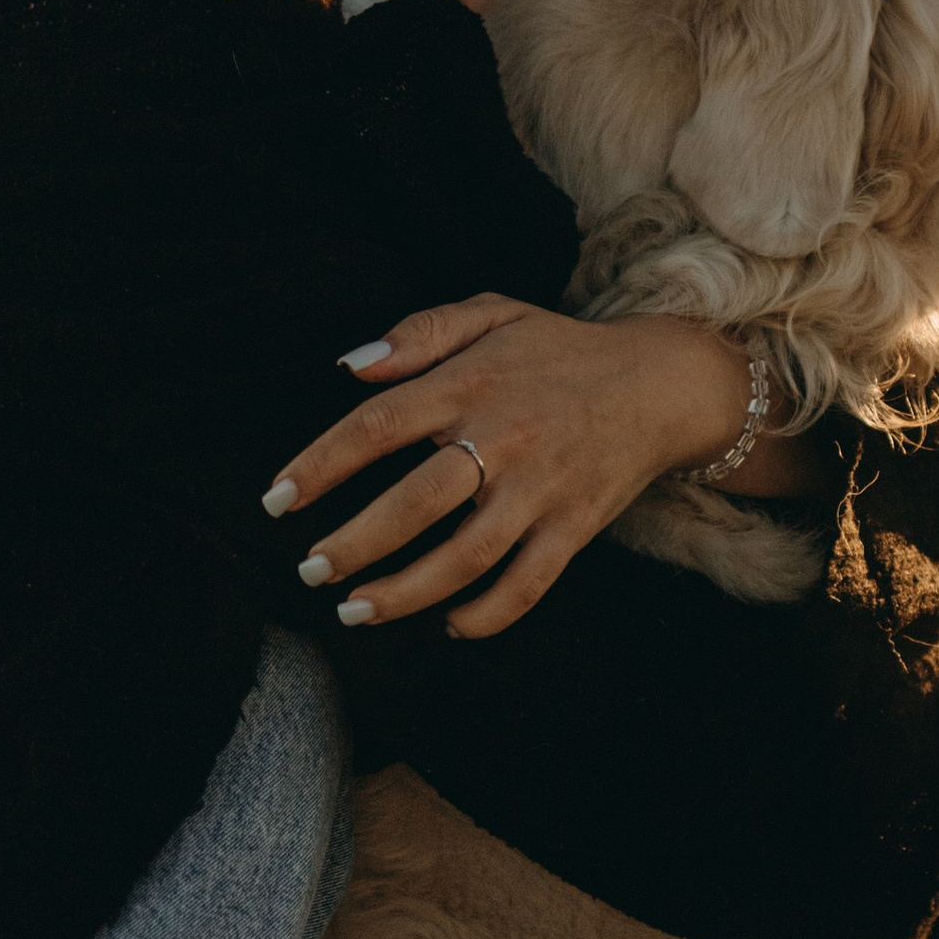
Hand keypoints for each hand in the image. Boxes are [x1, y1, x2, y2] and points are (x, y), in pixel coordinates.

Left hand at [262, 296, 762, 638]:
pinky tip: (447, 625)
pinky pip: (526, 586)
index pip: (378, 425)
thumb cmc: (560, 351)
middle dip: (353, 544)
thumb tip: (351, 365)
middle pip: (416, 502)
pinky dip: (485, 615)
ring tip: (354, 611)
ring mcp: (542, 488)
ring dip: (404, 593)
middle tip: (310, 571)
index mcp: (472, 382)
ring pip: (465, 556)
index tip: (276, 501)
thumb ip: (422, 331)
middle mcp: (504, 437)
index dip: (320, 465)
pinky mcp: (575, 527)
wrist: (662, 384)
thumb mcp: (494, 313)